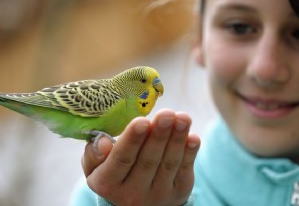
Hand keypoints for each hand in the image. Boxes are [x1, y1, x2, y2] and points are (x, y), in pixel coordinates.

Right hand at [82, 109, 199, 205]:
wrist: (135, 202)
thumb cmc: (114, 173)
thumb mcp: (95, 167)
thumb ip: (94, 154)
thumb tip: (104, 142)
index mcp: (108, 184)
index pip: (121, 159)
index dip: (132, 140)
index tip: (142, 121)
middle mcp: (133, 194)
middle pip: (148, 161)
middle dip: (158, 135)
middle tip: (166, 114)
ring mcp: (158, 195)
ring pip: (168, 164)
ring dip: (177, 139)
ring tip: (183, 118)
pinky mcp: (178, 193)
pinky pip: (184, 171)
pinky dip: (190, 153)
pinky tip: (193, 137)